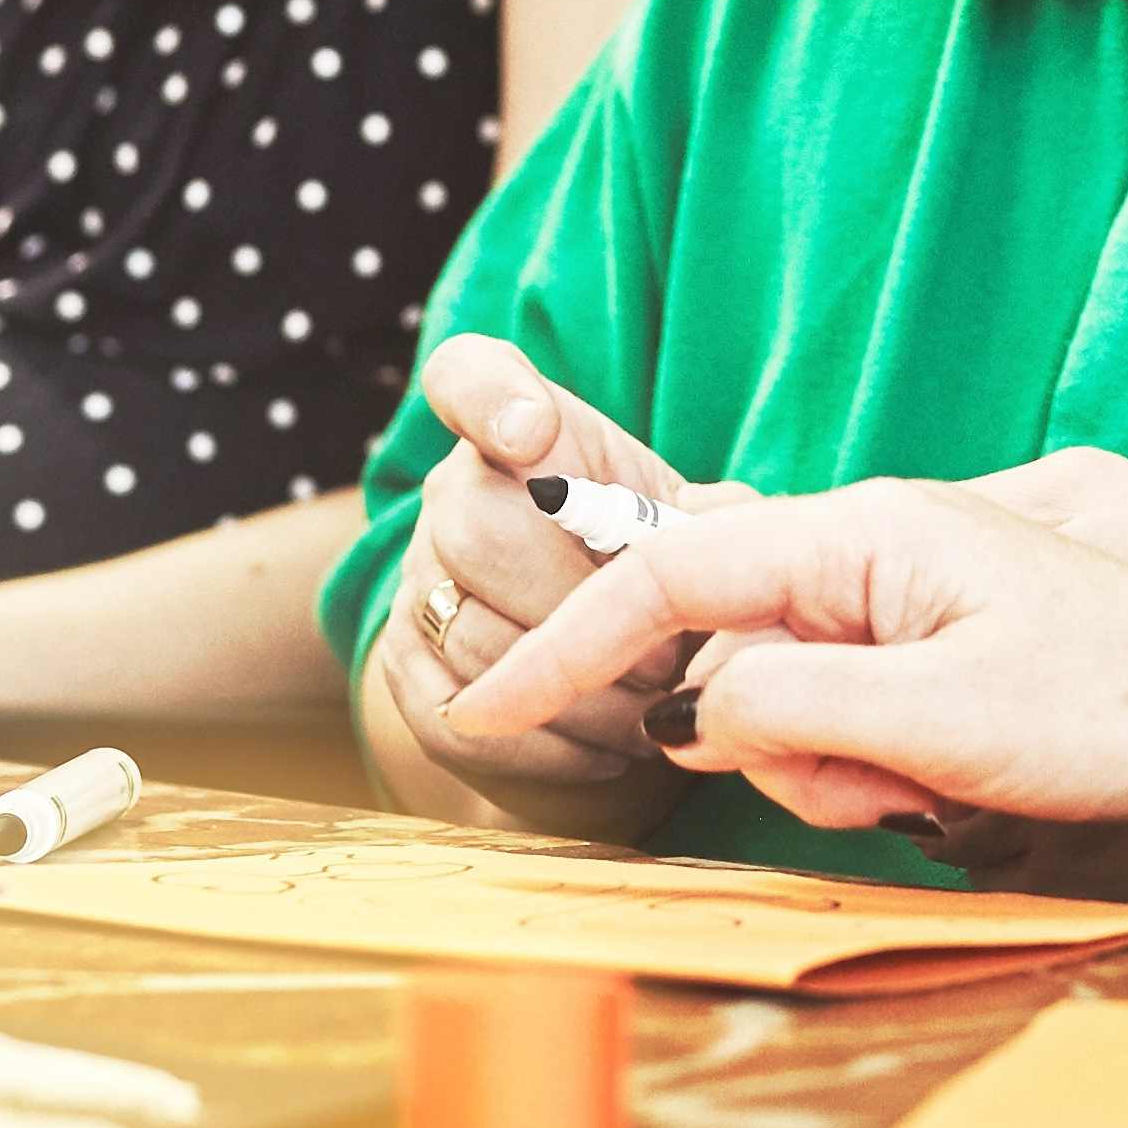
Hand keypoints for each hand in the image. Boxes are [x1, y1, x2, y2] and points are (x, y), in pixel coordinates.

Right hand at [376, 334, 742, 803]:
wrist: (584, 664)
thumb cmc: (651, 572)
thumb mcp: (686, 525)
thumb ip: (709, 515)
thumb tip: (724, 523)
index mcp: (523, 432)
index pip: (469, 378)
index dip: (490, 398)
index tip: (532, 432)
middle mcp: (452, 494)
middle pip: (477, 530)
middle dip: (580, 603)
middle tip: (664, 650)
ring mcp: (417, 583)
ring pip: (473, 636)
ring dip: (580, 690)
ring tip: (658, 711)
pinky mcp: (404, 672)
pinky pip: (458, 716)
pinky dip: (546, 745)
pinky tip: (609, 750)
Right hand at [453, 481, 1127, 843]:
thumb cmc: (1127, 708)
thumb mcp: (941, 721)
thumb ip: (793, 706)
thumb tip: (692, 709)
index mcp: (872, 530)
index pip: (676, 572)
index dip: (573, 644)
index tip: (492, 708)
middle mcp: (883, 547)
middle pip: (738, 656)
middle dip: (784, 747)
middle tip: (896, 787)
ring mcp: (915, 601)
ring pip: (794, 706)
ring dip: (845, 773)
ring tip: (950, 786)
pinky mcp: (944, 654)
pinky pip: (856, 725)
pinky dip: (884, 774)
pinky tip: (961, 788)